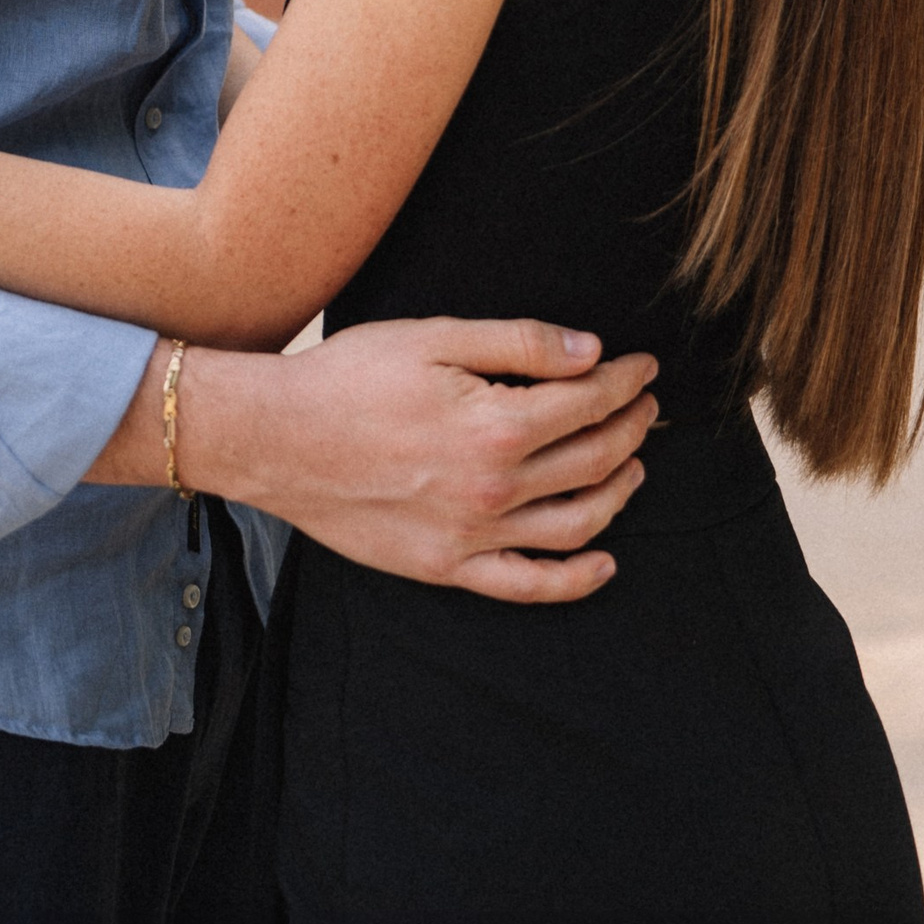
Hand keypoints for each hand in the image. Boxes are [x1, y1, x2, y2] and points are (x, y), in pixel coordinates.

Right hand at [161, 317, 659, 604]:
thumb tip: (593, 351)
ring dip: (618, 492)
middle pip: (592, 460)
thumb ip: (520, 343)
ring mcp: (473, 537)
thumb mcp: (436, 337)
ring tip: (633, 464)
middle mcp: (494, 489)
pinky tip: (604, 560)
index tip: (643, 366)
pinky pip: (529, 586)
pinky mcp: (448, 569)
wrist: (278, 438)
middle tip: (645, 406)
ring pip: (577, 524)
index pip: (588, 402)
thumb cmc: (351, 376)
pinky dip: (578, 580)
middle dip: (631, 427)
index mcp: (496, 425)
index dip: (625, 382)